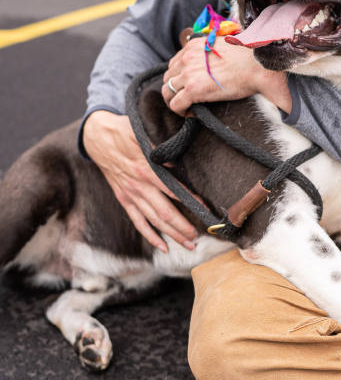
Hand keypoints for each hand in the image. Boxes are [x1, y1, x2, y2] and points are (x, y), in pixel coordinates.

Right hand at [83, 110, 198, 252]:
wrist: (97, 138)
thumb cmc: (124, 132)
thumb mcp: (142, 133)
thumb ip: (159, 146)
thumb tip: (174, 162)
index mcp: (146, 169)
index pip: (173, 190)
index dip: (190, 200)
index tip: (205, 208)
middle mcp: (139, 186)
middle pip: (165, 212)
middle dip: (183, 226)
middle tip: (199, 236)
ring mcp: (131, 195)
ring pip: (153, 220)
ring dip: (171, 234)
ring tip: (188, 244)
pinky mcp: (124, 199)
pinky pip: (137, 221)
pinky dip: (150, 235)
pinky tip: (163, 247)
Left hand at [162, 36, 291, 114]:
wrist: (257, 67)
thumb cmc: (248, 59)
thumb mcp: (224, 46)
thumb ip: (212, 50)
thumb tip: (215, 61)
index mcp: (195, 46)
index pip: (175, 62)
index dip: (178, 76)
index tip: (187, 85)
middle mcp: (188, 57)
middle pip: (168, 77)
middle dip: (174, 89)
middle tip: (184, 98)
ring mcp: (189, 74)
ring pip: (167, 91)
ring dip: (174, 100)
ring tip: (186, 107)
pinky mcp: (194, 90)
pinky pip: (175, 104)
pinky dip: (179, 111)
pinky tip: (190, 113)